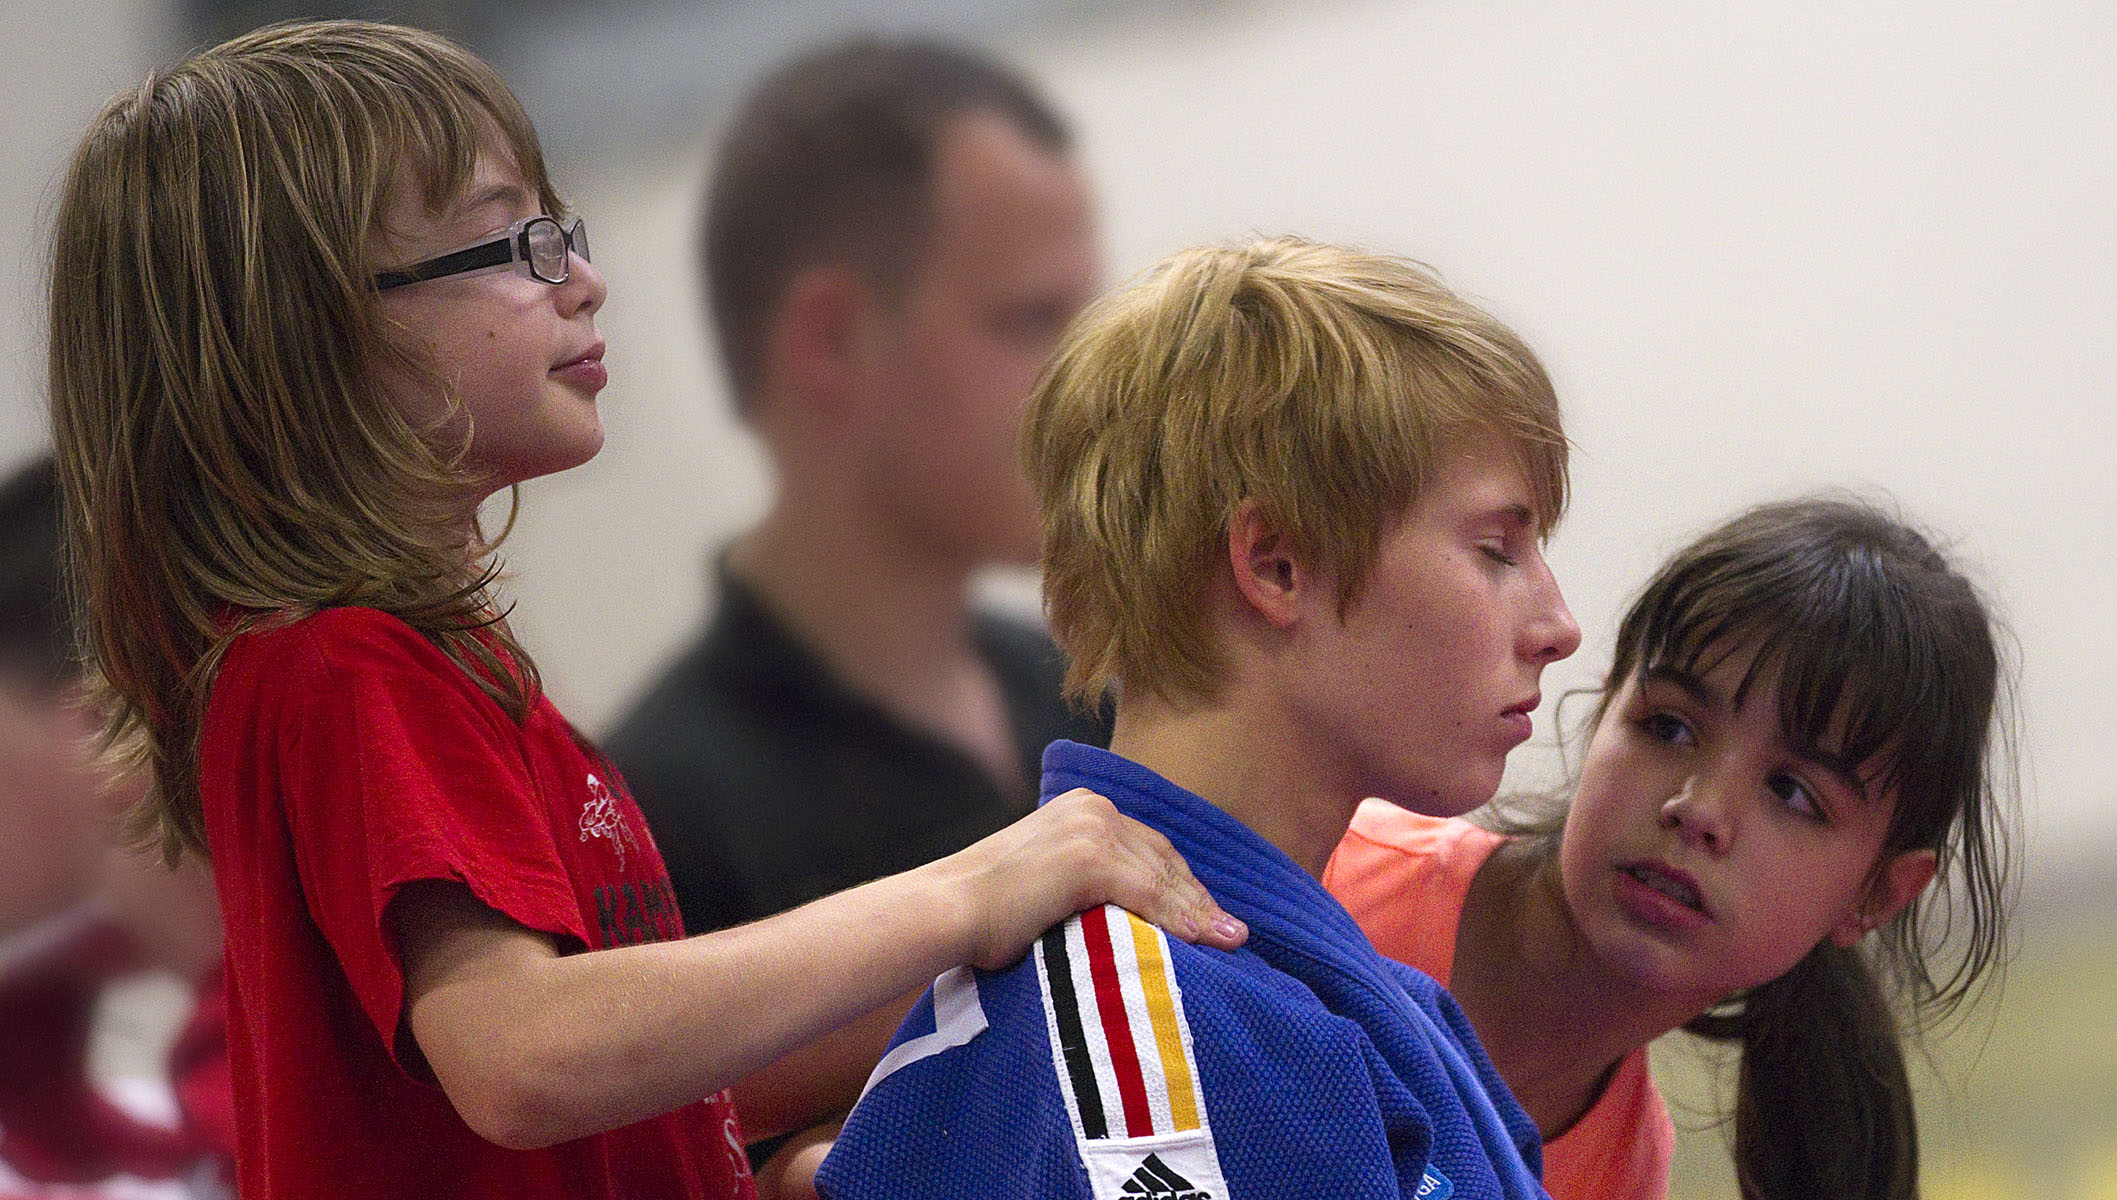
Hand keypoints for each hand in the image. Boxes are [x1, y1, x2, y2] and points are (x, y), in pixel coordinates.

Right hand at [935, 788, 1245, 970]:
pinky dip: (1180, 920)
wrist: (947, 909)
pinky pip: (1150, 895)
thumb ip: (1086, 879)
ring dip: (1199, 913)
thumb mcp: (1046, 877)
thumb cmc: (986, 909)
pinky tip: (1203, 942)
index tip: (1208, 916)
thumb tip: (1132, 914)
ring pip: (1162, 877)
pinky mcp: (1089, 857)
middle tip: (1231, 933)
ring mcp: (1091, 828)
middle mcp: (1092, 808)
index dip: (1183, 883)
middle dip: (1199, 898)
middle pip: (1163, 858)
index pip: (1149, 846)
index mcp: (1082, 806)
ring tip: (1230, 942)